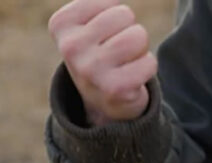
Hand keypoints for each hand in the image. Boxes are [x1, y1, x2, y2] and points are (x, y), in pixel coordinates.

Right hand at [48, 0, 157, 125]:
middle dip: (129, 30)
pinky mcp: (115, 88)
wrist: (101, 102)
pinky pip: (150, 62)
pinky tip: (132, 78)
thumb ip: (101, 3)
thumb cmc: (99, 53)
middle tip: (117, 51)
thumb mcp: (88, 22)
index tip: (102, 35)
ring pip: (138, 36)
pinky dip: (147, 67)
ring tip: (125, 61)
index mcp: (61, 24)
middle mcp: (71, 47)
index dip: (114, 15)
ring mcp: (91, 69)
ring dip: (140, 48)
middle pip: (125, 15)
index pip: (110, 0)